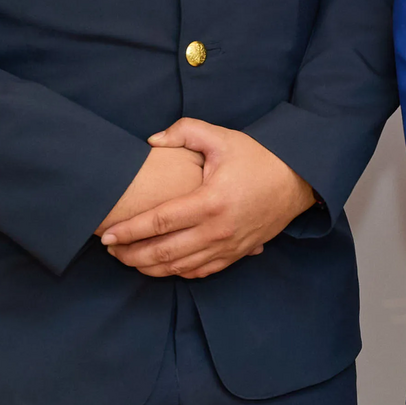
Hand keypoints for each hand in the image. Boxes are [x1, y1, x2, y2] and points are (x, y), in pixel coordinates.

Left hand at [100, 118, 317, 278]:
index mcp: (210, 201)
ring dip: (149, 267)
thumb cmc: (258, 157)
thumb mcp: (222, 137)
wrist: (298, 179)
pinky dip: (176, 272)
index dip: (129, 231)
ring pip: (179, 267)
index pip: (159, 222)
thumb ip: (185, 132)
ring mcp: (228, 245)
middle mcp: (218, 229)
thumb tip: (152, 140)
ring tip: (128, 259)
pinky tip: (161, 266)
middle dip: (131, 254)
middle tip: (111, 250)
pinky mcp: (236, 253)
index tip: (106, 235)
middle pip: (163, 252)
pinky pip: (200, 271)